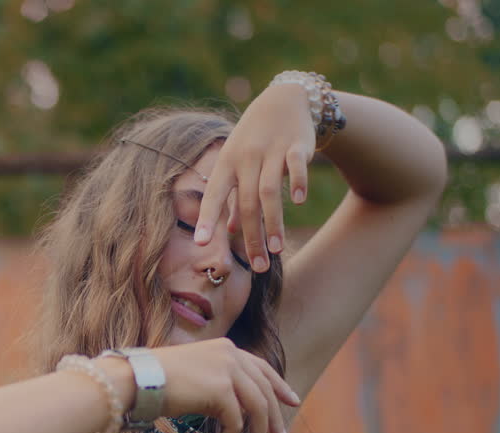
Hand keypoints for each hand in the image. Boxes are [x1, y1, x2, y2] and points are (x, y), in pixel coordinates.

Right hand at [151, 338, 300, 432]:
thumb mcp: (195, 374)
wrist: (137, 380)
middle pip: (264, 392)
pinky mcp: (221, 390)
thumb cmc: (157, 381)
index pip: (261, 367)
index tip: (293, 401)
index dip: (279, 385)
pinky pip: (235, 423)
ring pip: (257, 410)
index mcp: (226, 348)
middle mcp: (231, 355)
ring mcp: (228, 370)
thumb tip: (237, 408)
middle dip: (275, 420)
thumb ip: (219, 382)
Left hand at [193, 84, 315, 272]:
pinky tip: (298, 202)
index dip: (207, 219)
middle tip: (257, 267)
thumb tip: (229, 230)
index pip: (213, 195)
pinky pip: (296, 165)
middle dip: (251, 237)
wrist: (285, 99)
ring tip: (275, 250)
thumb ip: (234, 197)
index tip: (201, 244)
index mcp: (226, 163)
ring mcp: (271, 150)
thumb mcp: (238, 163)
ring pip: (269, 191)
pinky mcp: (297, 145)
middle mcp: (246, 157)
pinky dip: (297, 182)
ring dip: (273, 222)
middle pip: (246, 202)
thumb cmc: (256, 139)